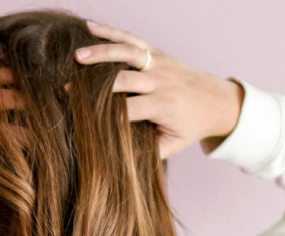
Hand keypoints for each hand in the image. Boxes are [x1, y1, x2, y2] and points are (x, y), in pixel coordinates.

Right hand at [72, 20, 243, 159]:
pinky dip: (111, 31)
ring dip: (101, 52)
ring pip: (127, 52)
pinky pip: (132, 38)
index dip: (103, 112)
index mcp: (164, 105)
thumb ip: (147, 151)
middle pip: (124, 79)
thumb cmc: (190, 126)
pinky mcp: (156, 52)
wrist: (216, 101)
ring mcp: (159, 62)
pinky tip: (89, 26)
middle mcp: (161, 80)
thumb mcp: (173, 145)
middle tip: (68, 89)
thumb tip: (116, 159)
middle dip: (95, 84)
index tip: (80, 116)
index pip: (128, 109)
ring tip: (77, 56)